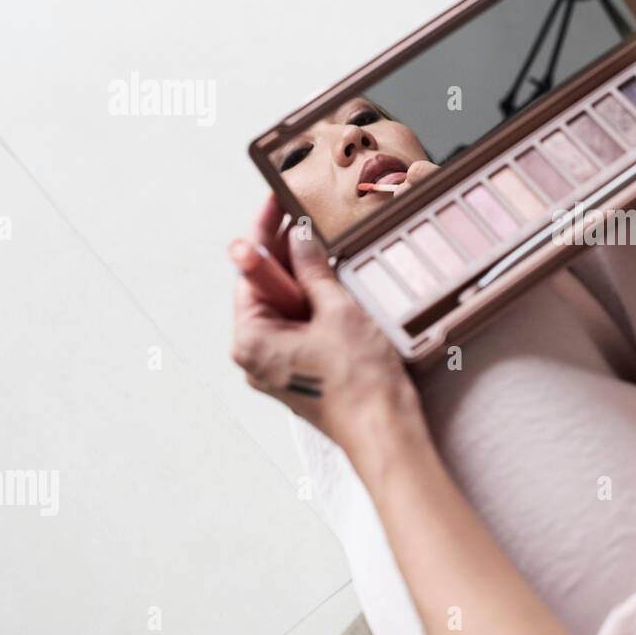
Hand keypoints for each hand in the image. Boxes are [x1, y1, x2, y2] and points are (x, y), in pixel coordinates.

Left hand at [230, 197, 428, 471]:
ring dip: (303, 281)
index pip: (251, 271)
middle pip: (265, 289)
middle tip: (306, 221)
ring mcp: (274, 367)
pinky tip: (332, 288)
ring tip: (324, 251)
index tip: (275, 203)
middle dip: (285, 256)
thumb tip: (299, 237)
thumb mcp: (338, 311)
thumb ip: (313, 270)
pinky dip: (312, 307)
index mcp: (251, 338)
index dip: (264, 232)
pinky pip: (297, 329)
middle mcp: (254, 355)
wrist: (384, 431)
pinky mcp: (297, 374)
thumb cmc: (359, 380)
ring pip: (284, 309)